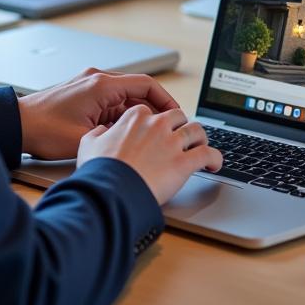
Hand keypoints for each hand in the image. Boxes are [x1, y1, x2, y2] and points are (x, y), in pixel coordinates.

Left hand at [18, 67, 180, 160]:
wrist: (17, 125)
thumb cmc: (43, 129)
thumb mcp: (85, 139)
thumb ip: (116, 136)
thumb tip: (140, 144)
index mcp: (102, 85)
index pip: (146, 84)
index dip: (166, 100)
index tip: (177, 115)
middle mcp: (98, 80)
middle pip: (138, 92)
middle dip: (153, 112)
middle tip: (166, 132)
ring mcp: (90, 86)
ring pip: (125, 99)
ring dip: (136, 117)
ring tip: (146, 138)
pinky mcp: (84, 94)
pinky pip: (111, 103)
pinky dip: (120, 117)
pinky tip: (122, 135)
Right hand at [77, 105, 222, 204]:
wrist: (111, 192)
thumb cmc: (100, 171)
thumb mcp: (89, 145)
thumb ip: (98, 134)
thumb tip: (102, 132)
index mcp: (135, 117)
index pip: (152, 111)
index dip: (156, 122)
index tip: (157, 131)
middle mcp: (156, 125)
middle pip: (178, 116)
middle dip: (181, 126)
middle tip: (182, 138)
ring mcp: (172, 142)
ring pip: (197, 131)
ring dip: (201, 139)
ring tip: (202, 148)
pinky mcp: (184, 162)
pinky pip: (208, 154)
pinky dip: (215, 158)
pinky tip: (214, 164)